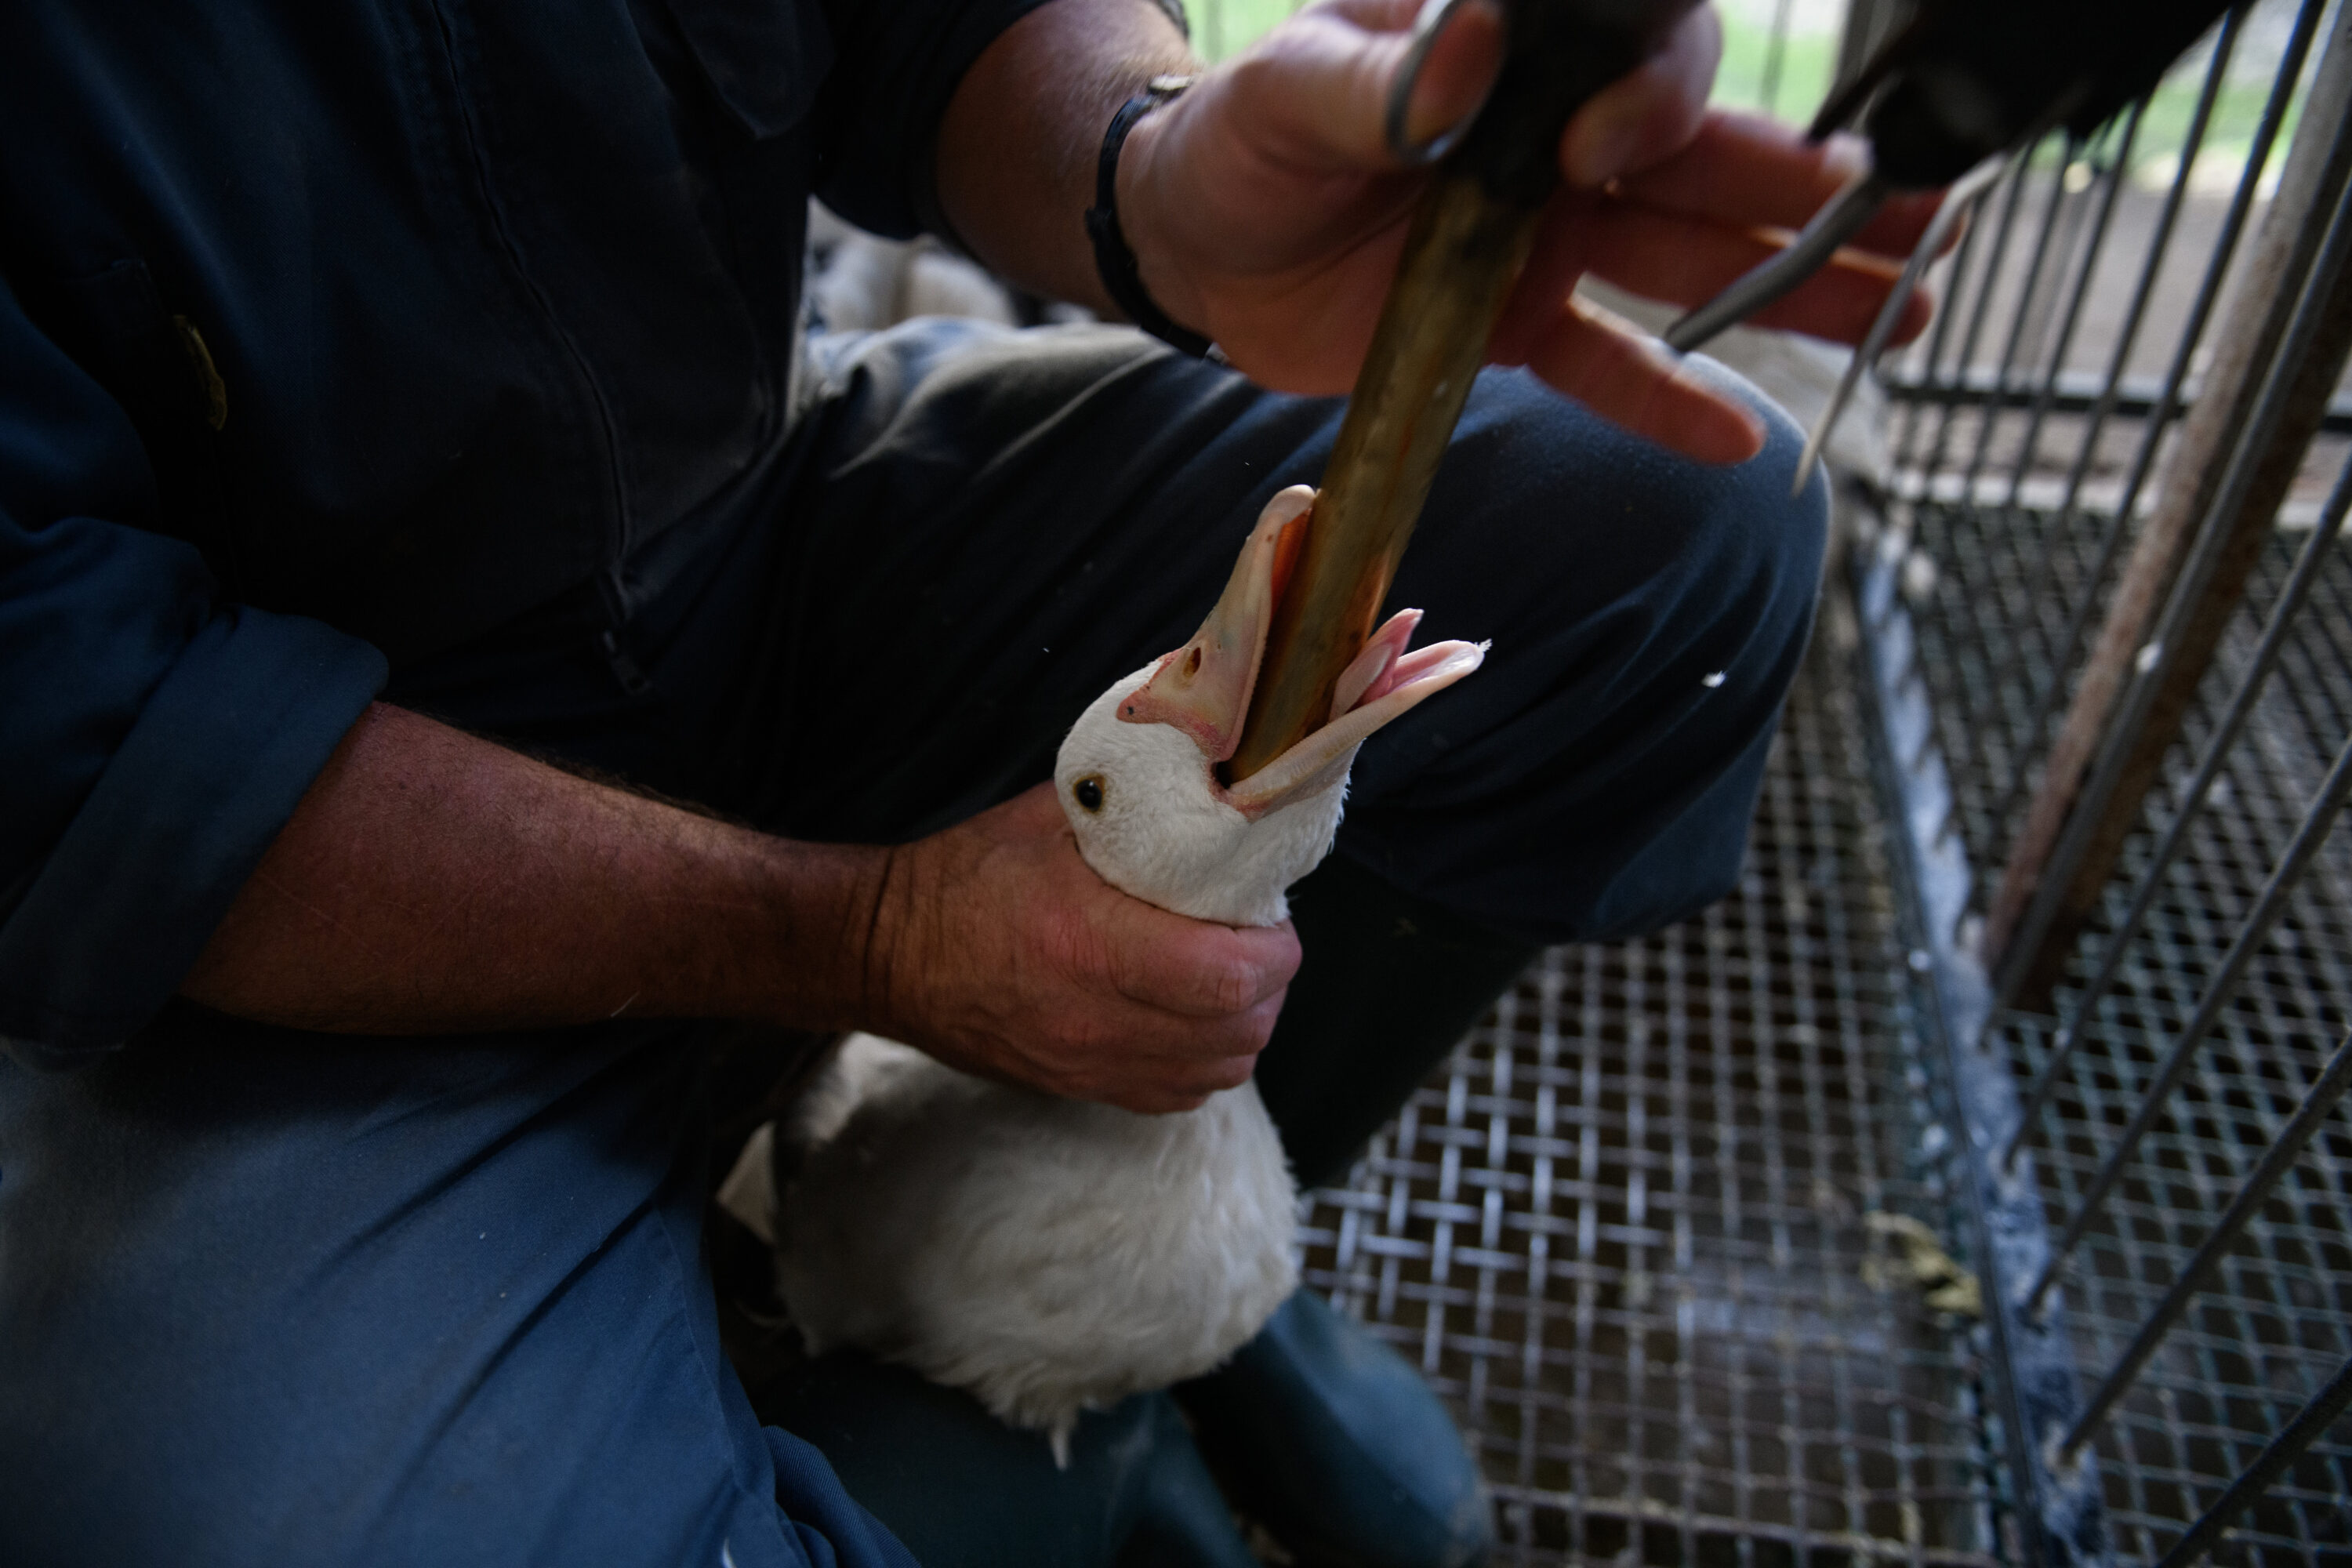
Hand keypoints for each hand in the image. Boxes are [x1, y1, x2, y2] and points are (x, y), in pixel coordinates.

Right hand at [863, 783, 1301, 1113]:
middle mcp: (1095, 1018)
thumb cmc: (966, 876)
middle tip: (1256, 941)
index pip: (1228, 977)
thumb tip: (1215, 773)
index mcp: (1090, 942)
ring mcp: (1087, 1063)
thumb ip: (1137, 803)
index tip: (1272, 919)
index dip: (1275, 951)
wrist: (887, 952)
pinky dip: (1203, 1061)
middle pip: (1237, 1031)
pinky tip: (1189, 1017)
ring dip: (1242, 1026)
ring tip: (1227, 978)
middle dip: (1269, 986)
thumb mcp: (1050, 817)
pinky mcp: (1078, 1089)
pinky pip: (1177, 1096)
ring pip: (1218, 1072)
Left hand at [1117, 0, 1946, 461]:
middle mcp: (1559, 139)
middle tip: (1930, 210)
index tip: (1603, 149)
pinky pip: (1609, 364)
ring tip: (1907, 311)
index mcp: (1521, 51)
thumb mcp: (1288, 89)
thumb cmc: (1239, 139)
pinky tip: (1745, 443)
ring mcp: (1551, 236)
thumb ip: (1382, 81)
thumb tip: (1463, 58)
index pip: (1638, 53)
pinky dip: (1670, 403)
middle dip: (1815, 191)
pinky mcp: (1519, 324)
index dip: (1651, 96)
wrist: (1196, 243)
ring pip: (1691, 260)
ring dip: (1792, 290)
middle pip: (1709, 158)